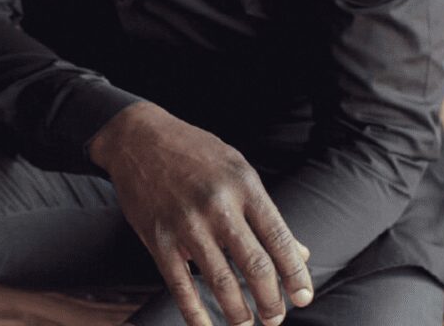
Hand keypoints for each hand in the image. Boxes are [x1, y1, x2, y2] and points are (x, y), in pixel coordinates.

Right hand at [87, 102, 313, 325]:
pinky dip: (195, 314)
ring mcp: (187, 222)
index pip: (278, 238)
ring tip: (247, 324)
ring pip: (221, 281)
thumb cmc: (196, 153)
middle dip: (271, 301)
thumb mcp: (237, 169)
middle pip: (255, 265)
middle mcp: (218, 204)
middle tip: (276, 318)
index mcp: (243, 184)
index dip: (295, 274)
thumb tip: (300, 253)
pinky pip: (181, 286)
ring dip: (238, 313)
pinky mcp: (159, 238)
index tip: (304, 297)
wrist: (139, 137)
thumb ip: (266, 212)